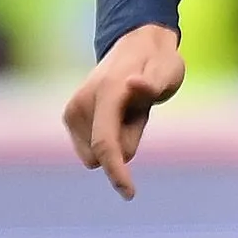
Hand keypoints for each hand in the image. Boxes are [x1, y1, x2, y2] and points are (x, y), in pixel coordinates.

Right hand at [65, 25, 185, 199]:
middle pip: (108, 152)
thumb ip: (153, 83)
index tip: (129, 193)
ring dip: (120, 137)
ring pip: (100, 153)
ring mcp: (73, 110)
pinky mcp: (70, 117)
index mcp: (106, 93)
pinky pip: (94, 150)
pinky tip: (118, 113)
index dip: (116, 172)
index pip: (106, 144)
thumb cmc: (158, 62)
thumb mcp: (167, 70)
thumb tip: (134, 85)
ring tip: (129, 109)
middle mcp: (82, 102)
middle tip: (139, 110)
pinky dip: (110, 136)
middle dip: (128, 140)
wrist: (135, 45)